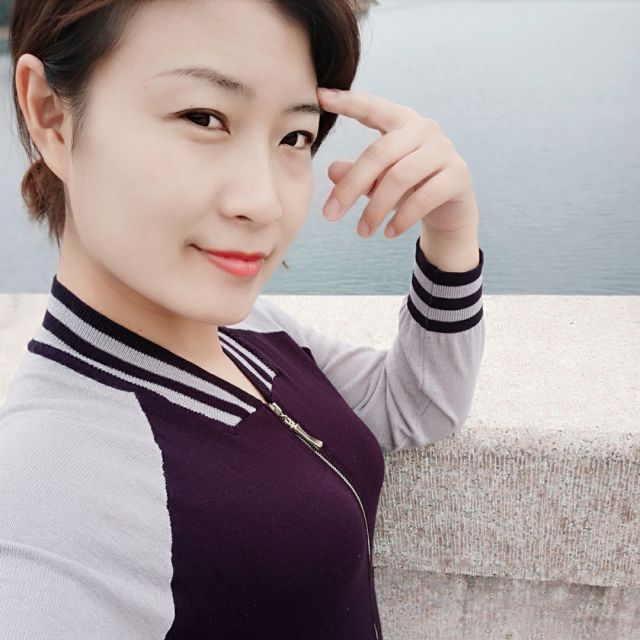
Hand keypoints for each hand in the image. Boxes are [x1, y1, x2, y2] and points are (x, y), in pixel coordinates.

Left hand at [316, 87, 478, 239]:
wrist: (449, 210)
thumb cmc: (408, 189)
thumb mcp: (378, 181)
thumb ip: (357, 174)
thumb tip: (332, 171)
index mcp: (401, 121)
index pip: (373, 108)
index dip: (348, 102)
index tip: (319, 96)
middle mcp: (424, 129)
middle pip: (380, 153)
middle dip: (351, 187)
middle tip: (330, 215)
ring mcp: (444, 150)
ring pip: (400, 177)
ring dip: (376, 209)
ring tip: (362, 232)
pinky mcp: (458, 175)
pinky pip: (424, 197)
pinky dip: (402, 218)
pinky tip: (389, 233)